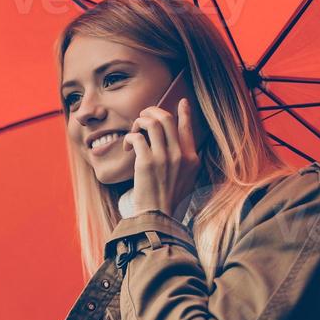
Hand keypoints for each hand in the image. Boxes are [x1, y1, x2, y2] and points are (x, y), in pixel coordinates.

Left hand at [125, 98, 199, 219]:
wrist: (157, 217)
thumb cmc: (167, 200)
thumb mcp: (186, 179)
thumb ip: (185, 160)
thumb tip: (177, 143)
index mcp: (191, 158)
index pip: (188, 128)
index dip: (185, 112)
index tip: (182, 102)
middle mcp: (180, 155)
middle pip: (167, 118)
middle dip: (151, 112)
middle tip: (143, 117)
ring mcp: (164, 158)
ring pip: (151, 123)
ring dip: (139, 122)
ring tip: (134, 131)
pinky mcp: (146, 162)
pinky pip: (136, 137)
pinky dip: (129, 138)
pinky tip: (128, 146)